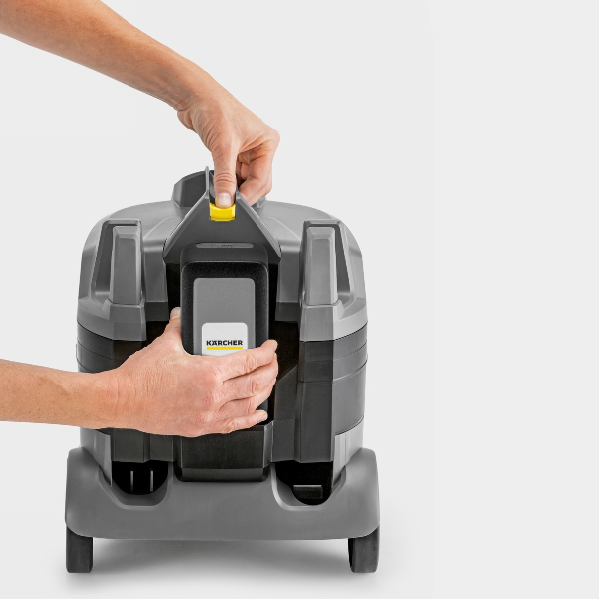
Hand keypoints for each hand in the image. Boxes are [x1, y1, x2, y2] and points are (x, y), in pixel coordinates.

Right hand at [110, 308, 277, 436]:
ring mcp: (208, 414)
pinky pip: (233, 425)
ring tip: (268, 382)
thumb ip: (179, 328)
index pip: (249, 361)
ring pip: (249, 405)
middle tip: (273, 362)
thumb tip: (183, 317)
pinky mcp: (200, 427)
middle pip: (255, 383)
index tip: (270, 347)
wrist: (121, 401)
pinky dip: (249, 419)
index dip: (265, 353)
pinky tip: (257, 414)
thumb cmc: (140, 378)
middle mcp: (212, 396)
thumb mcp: (165, 344)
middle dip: (270, 371)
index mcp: (208, 372)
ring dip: (263, 393)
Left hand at [177, 80, 279, 206]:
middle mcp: (260, 147)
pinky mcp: (233, 153)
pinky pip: (234, 175)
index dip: (248, 194)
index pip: (262, 178)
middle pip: (257, 182)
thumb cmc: (214, 107)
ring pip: (245, 180)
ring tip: (221, 193)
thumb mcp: (223, 148)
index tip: (234, 207)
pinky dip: (227, 183)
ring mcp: (247, 151)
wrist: (193, 95)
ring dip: (234, 188)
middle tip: (229, 204)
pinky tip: (219, 186)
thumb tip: (226, 201)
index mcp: (267, 142)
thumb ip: (225, 178)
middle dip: (244, 193)